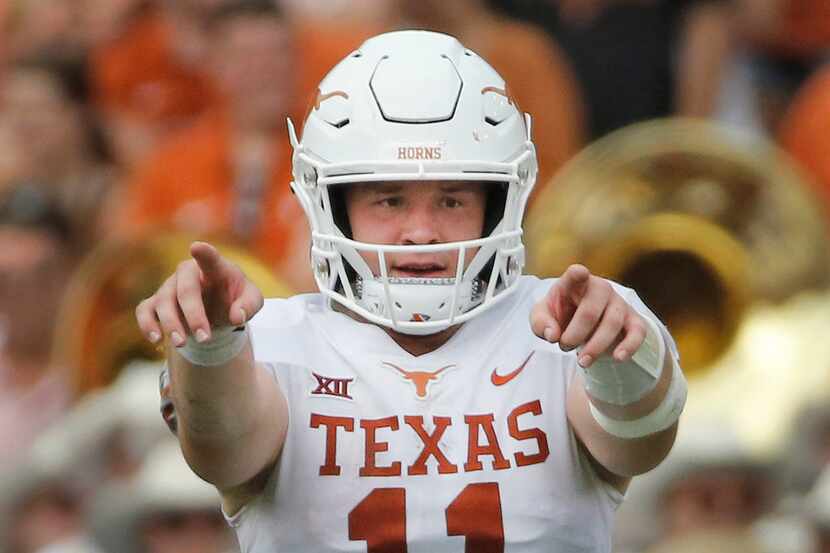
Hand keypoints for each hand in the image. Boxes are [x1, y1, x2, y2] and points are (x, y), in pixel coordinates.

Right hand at [135, 241, 263, 346]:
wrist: (218, 308)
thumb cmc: (235, 298)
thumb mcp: (252, 300)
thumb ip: (250, 305)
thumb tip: (236, 316)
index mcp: (215, 267)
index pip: (210, 258)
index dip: (204, 253)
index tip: (196, 248)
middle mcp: (188, 273)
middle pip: (185, 288)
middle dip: (193, 314)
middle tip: (205, 338)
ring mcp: (169, 286)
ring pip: (163, 301)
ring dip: (172, 324)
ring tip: (182, 344)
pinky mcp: (156, 302)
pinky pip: (144, 310)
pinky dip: (147, 324)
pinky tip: (156, 341)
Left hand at [530, 264, 646, 367]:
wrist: (583, 325)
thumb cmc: (561, 315)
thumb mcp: (542, 317)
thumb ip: (540, 323)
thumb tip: (552, 335)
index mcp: (574, 283)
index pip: (575, 275)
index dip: (577, 274)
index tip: (580, 272)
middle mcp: (600, 288)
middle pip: (590, 310)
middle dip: (575, 334)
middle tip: (564, 347)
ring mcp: (618, 303)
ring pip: (613, 322)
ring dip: (596, 346)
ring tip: (582, 361)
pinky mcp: (633, 319)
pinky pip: (637, 332)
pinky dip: (629, 346)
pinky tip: (618, 358)